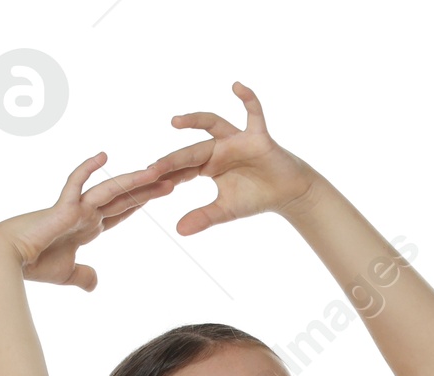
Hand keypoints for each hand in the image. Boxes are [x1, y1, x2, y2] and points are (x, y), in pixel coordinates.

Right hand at [0, 153, 180, 291]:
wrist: (9, 260)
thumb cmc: (34, 265)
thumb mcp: (68, 275)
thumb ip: (84, 277)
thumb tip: (95, 284)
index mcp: (87, 228)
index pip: (120, 212)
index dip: (139, 203)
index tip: (160, 193)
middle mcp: (84, 214)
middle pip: (123, 199)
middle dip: (148, 190)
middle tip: (173, 178)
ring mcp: (75, 208)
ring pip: (111, 191)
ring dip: (135, 182)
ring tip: (158, 173)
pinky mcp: (63, 207)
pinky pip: (76, 183)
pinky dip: (88, 169)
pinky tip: (104, 156)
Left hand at [142, 81, 319, 235]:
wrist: (286, 193)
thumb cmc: (255, 197)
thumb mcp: (226, 211)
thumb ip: (203, 218)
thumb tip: (178, 231)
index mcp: (209, 165)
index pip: (183, 168)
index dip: (167, 174)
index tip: (147, 181)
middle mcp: (219, 148)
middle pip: (192, 151)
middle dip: (173, 159)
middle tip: (154, 167)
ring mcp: (237, 139)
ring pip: (212, 124)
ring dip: (194, 120)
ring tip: (175, 122)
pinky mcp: (258, 135)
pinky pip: (253, 112)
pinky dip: (247, 98)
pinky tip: (236, 86)